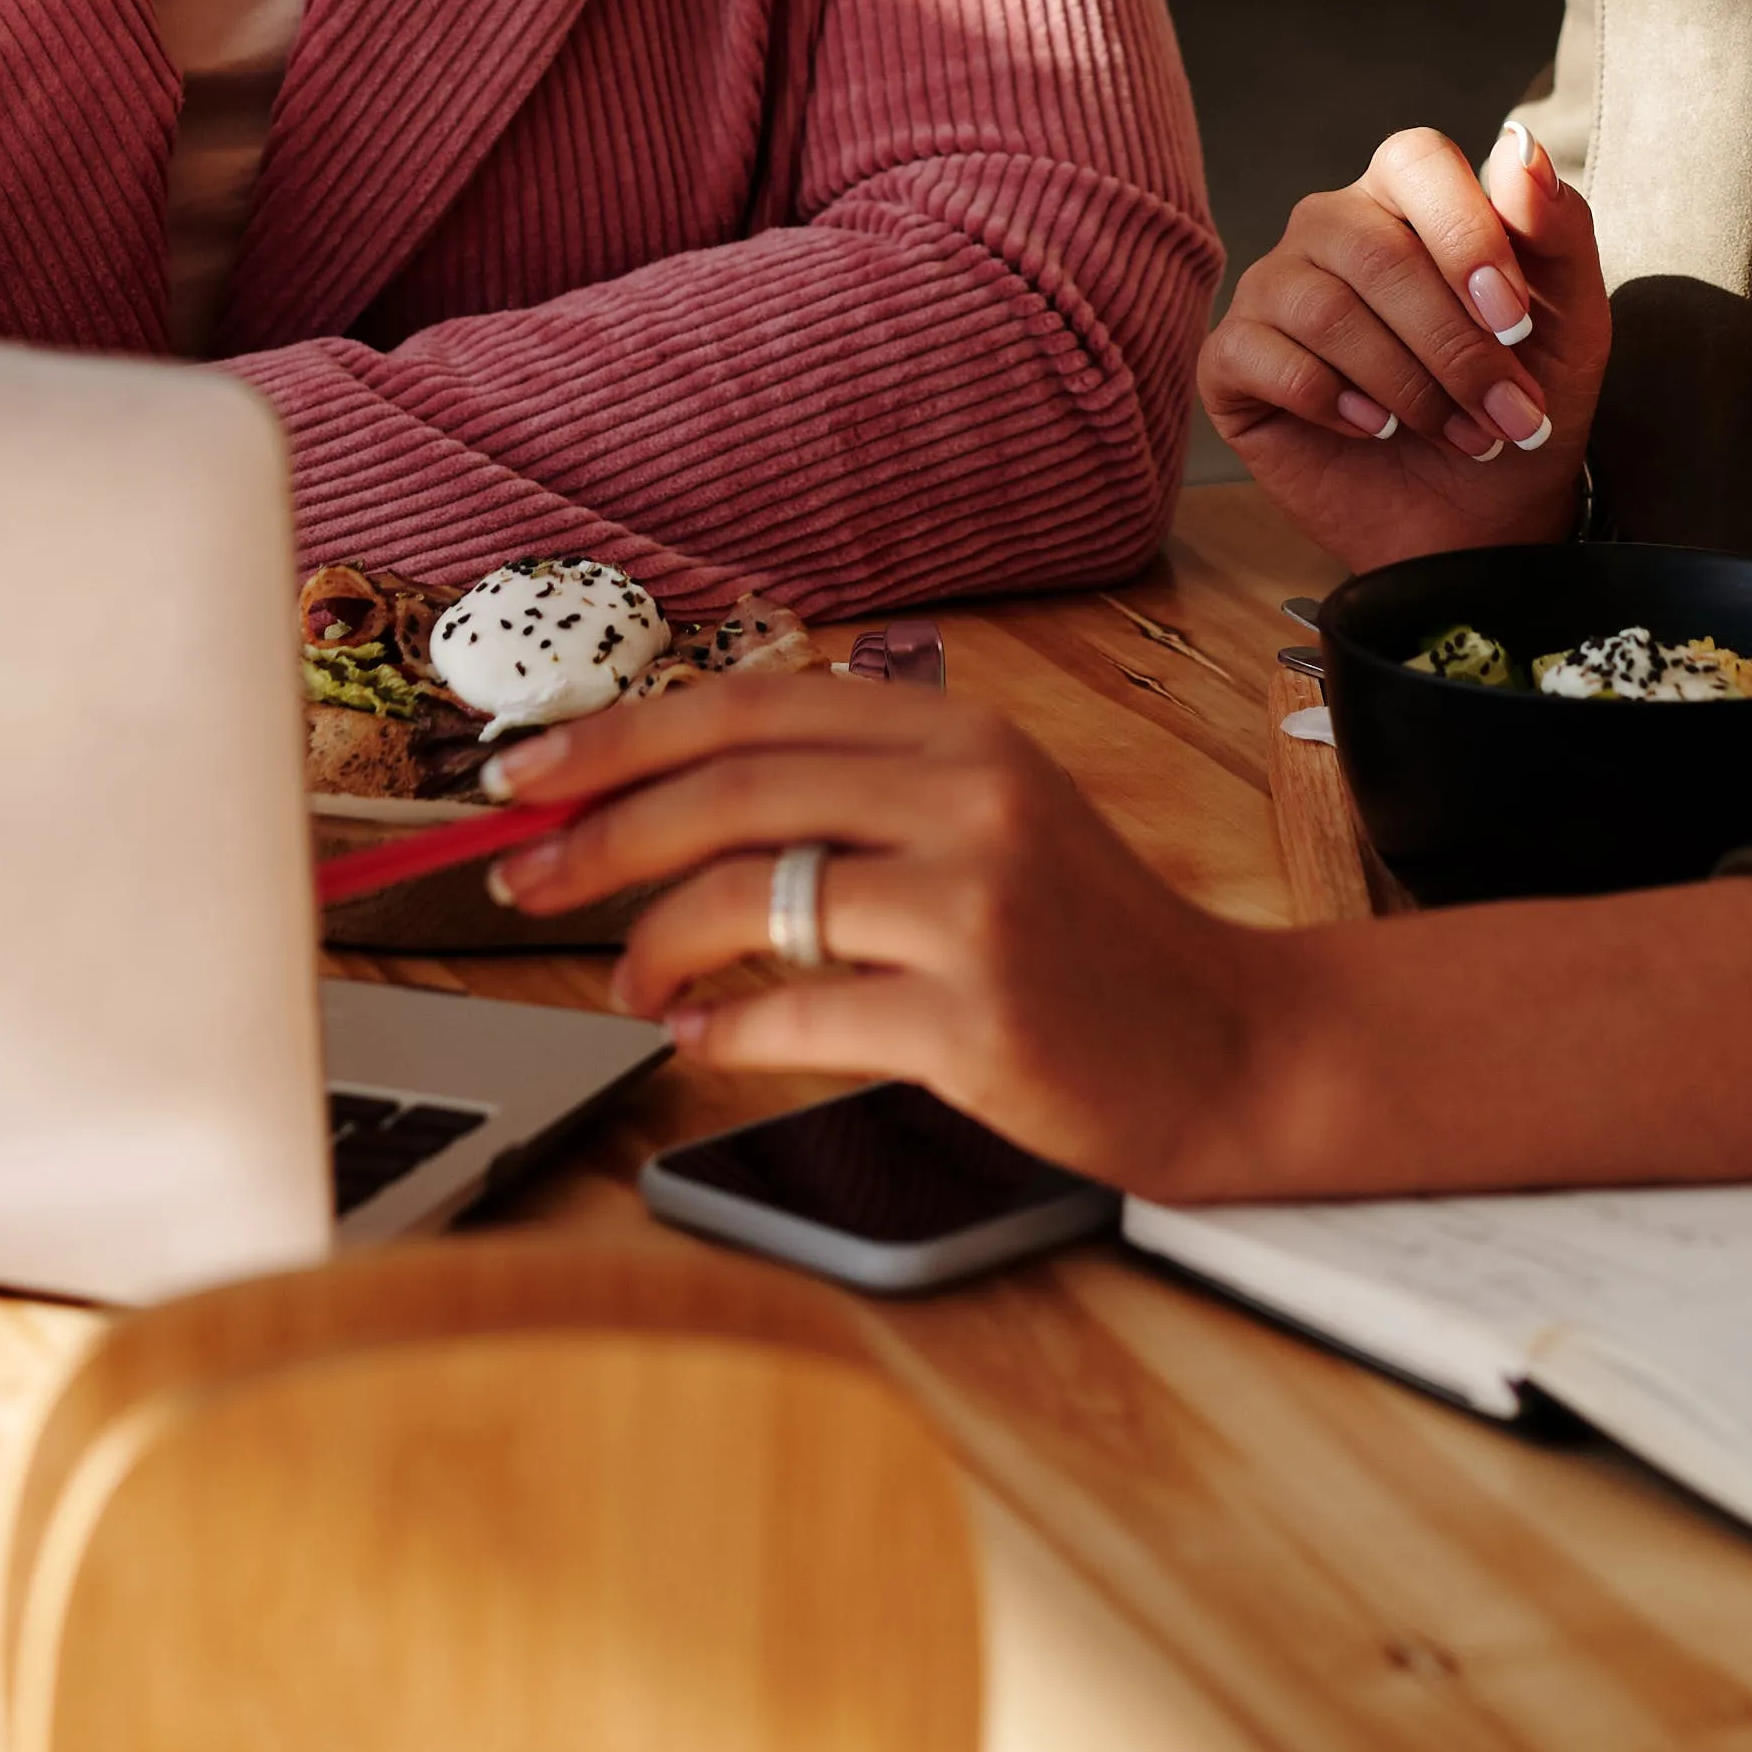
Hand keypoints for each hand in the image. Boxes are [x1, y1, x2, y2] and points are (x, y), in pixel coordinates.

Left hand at [485, 675, 1292, 1197]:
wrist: (1228, 1046)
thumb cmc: (1086, 941)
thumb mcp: (987, 816)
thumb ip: (856, 791)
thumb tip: (661, 798)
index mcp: (959, 735)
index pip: (751, 704)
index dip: (618, 737)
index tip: (522, 775)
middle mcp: (970, 800)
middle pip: (732, 790)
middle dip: (599, 835)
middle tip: (522, 880)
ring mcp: (978, 908)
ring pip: (749, 898)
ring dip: (653, 946)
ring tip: (631, 984)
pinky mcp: (978, 1020)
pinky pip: (798, 1016)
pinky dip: (724, 1035)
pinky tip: (704, 1042)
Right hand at [1203, 120, 1611, 574]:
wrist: (1481, 521)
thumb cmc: (1521, 406)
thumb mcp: (1571, 321)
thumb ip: (1558, 227)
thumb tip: (1520, 146)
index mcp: (1406, 200)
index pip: (1415, 159)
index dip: (1465, 234)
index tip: (1514, 322)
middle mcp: (1331, 229)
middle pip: (1371, 247)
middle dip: (1451, 344)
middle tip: (1504, 414)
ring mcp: (1273, 291)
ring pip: (1321, 305)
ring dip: (1407, 384)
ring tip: (1454, 432)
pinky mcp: (1232, 361)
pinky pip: (1263, 355)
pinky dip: (1332, 401)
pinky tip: (1373, 428)